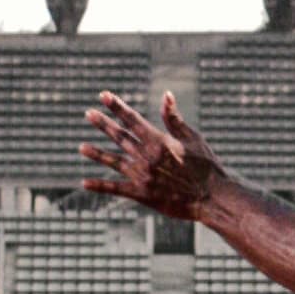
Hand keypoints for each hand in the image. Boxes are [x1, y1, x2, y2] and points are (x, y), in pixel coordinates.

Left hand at [80, 91, 226, 221]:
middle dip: (103, 124)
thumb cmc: (207, 167)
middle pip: (120, 137)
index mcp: (159, 141)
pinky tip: (85, 183)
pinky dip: (100, 186)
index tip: (103, 95)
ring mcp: (142, 175)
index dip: (117, 106)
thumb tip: (166, 95)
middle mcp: (146, 156)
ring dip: (97, 154)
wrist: (212, 198)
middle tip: (89, 114)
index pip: (133, 119)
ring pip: (113, 161)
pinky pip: (116, 189)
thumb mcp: (193, 139)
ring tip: (82, 148)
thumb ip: (174, 119)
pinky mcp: (142, 194)